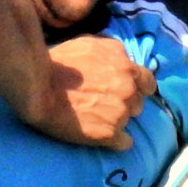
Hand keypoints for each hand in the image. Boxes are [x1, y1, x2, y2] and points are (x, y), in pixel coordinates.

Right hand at [39, 36, 153, 150]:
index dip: (138, 88)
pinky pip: (124, 143)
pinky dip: (115, 141)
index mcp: (127, 68)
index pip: (148, 82)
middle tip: (103, 104)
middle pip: (138, 103)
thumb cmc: (60, 63)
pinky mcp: (109, 134)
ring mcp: (120, 113)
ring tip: (95, 118)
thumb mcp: (90, 43)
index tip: (128, 92)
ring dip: (117, 120)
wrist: (39, 89)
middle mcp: (128, 90)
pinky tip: (101, 136)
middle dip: (125, 104)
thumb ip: (112, 52)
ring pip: (129, 121)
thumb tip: (121, 58)